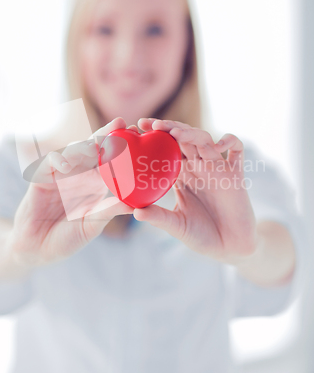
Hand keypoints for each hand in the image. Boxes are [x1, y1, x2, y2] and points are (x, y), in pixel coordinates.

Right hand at [7, 117, 133, 268]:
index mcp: (95, 183)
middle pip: (94, 148)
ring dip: (84, 145)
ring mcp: (61, 174)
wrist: (37, 249)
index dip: (124, 147)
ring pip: (73, 151)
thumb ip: (108, 212)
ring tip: (96, 144)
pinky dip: (59, 160)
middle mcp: (80, 174)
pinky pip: (50, 162)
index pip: (111, 160)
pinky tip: (67, 165)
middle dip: (107, 134)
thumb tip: (134, 204)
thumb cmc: (67, 238)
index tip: (140, 136)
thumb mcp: (91, 225)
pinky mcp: (42, 177)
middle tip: (122, 123)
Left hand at [133, 118, 257, 263]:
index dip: (154, 139)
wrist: (230, 248)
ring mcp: (217, 168)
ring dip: (191, 133)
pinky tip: (218, 145)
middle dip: (169, 128)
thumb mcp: (177, 225)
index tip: (137, 131)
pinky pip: (237, 149)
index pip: (166, 150)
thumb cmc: (202, 235)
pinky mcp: (236, 174)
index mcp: (181, 176)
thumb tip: (135, 212)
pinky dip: (230, 141)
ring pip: (205, 140)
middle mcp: (198, 167)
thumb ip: (159, 217)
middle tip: (152, 125)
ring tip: (175, 132)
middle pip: (184, 139)